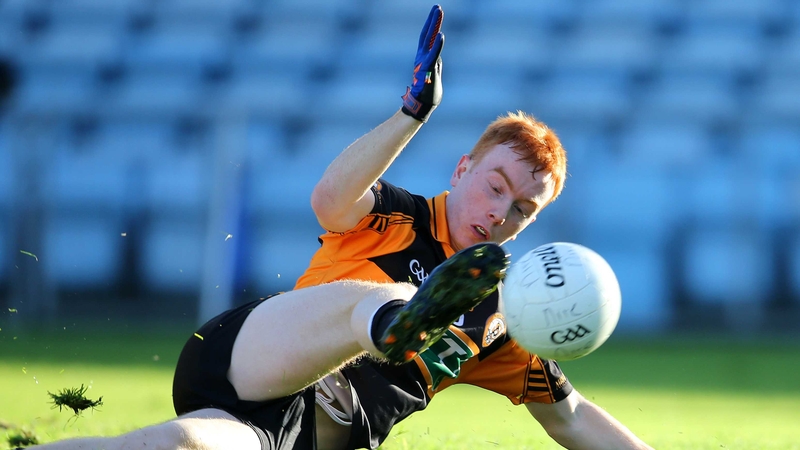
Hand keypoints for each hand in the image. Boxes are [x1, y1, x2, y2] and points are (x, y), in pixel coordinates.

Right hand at [401, 4, 444, 122]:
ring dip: (434, 25)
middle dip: (433, 20)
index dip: (431, 24)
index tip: (436, 11)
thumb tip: (437, 58)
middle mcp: (422, 57)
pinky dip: (437, 45)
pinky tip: (441, 35)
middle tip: (437, 7)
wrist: (422, 105)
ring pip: (430, 40)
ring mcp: (424, 62)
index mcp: (424, 57)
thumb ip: (436, 64)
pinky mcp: (428, 69)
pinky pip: (433, 55)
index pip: (427, 37)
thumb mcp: (434, 74)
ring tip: (438, 12)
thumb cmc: (428, 92)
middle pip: (427, 34)